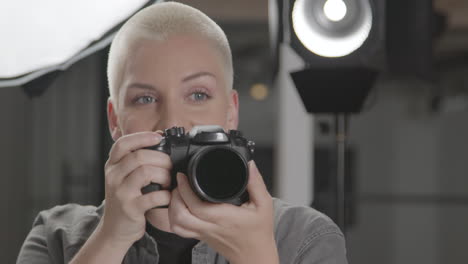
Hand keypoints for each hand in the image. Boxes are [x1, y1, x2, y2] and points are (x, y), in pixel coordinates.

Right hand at [98, 131, 171, 247]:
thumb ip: (136, 159)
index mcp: (112, 165)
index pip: (123, 144)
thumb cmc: (125, 199)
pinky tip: (166, 196)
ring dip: (164, 175)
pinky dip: (165, 195)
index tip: (159, 137)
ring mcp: (121, 193)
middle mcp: (113, 177)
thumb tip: (159, 138)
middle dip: (161, 159)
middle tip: (170, 166)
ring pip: (146, 172)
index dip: (142, 137)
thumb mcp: (123, 176)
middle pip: (139, 157)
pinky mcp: (131, 209)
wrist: (115, 229)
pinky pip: (153, 196)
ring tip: (167, 182)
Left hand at [168, 161, 278, 263]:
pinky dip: (174, 218)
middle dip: (175, 196)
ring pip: (176, 224)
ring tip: (179, 194)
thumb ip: (256, 183)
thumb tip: (250, 165)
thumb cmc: (259, 232)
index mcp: (224, 218)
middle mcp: (210, 227)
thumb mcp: (264, 205)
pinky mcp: (200, 237)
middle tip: (179, 184)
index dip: (184, 190)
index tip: (183, 176)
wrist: (255, 255)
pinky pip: (180, 230)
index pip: (196, 206)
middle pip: (180, 215)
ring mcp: (203, 234)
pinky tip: (181, 207)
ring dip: (173, 208)